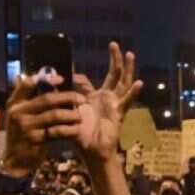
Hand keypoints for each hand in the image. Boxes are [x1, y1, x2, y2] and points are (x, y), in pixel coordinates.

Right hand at [3, 73, 83, 177]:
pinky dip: (67, 128)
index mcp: (15, 103)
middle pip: (47, 99)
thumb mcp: (19, 114)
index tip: (62, 78)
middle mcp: (18, 112)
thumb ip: (28, 98)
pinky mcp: (35, 139)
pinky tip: (75, 128)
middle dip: (68, 97)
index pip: (28, 84)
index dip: (46, 78)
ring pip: (55, 115)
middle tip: (82, 99)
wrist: (16, 159)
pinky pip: (56, 130)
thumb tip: (40, 77)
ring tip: (80, 115)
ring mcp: (26, 126)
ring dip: (71, 114)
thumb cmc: (22, 133)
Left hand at [74, 42, 141, 164]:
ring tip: (130, 54)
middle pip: (115, 74)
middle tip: (114, 44)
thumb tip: (54, 80)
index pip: (96, 79)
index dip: (89, 71)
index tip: (80, 63)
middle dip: (115, 59)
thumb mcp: (70, 110)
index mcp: (97, 97)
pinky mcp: (119, 113)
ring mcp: (116, 104)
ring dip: (127, 68)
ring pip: (123, 83)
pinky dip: (134, 93)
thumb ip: (64, 95)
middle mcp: (109, 98)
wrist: (91, 150)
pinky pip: (128, 102)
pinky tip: (139, 83)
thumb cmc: (81, 133)